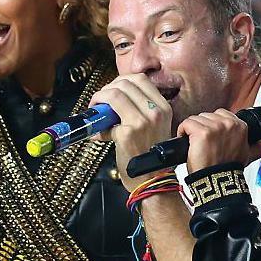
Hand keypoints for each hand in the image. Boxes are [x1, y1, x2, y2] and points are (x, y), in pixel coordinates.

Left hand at [89, 74, 172, 190]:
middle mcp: (155, 112)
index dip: (121, 81)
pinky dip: (97, 122)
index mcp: (163, 108)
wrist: (153, 181)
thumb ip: (138, 111)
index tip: (112, 91)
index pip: (140, 79)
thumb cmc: (151, 157)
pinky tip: (97, 132)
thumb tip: (112, 101)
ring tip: (97, 112)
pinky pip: (106, 116)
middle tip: (100, 102)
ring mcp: (143, 121)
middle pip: (125, 82)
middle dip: (107, 88)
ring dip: (99, 99)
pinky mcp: (128, 133)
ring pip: (114, 93)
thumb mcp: (155, 127)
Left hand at [178, 110, 259, 173]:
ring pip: (196, 119)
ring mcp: (215, 127)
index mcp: (240, 126)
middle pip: (207, 116)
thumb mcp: (248, 155)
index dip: (213, 127)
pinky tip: (188, 143)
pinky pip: (186, 123)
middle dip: (203, 128)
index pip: (221, 114)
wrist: (217, 182)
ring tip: (197, 145)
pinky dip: (183, 132)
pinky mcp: (201, 132)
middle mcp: (229, 123)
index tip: (212, 140)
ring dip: (192, 131)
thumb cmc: (229, 169)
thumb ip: (260, 145)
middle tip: (205, 145)